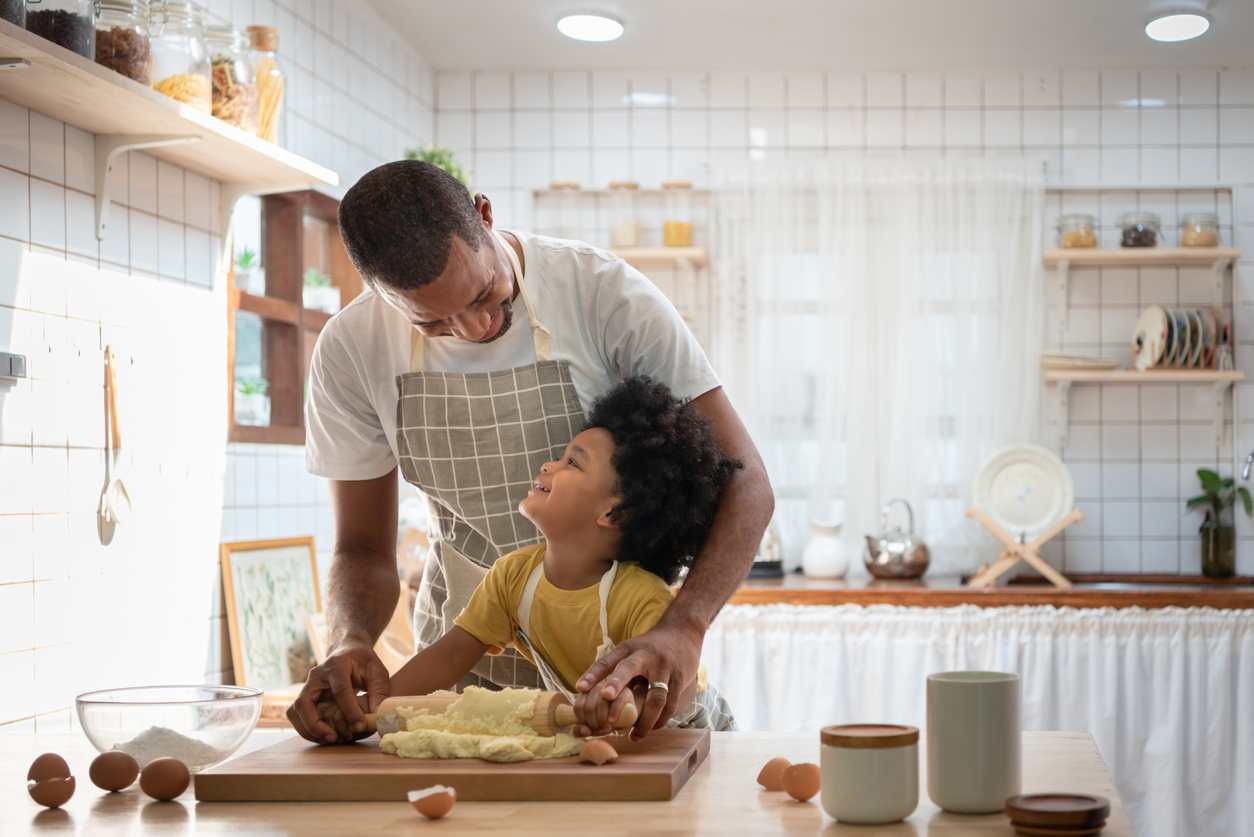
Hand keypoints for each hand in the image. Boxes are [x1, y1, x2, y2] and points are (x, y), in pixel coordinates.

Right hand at [287, 640, 390, 743]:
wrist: (348, 652)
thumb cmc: (363, 661)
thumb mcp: (377, 670)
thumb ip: (379, 690)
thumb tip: (376, 714)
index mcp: (336, 665)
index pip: (339, 689)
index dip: (349, 710)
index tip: (360, 725)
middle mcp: (316, 676)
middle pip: (303, 703)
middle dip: (315, 725)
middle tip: (334, 738)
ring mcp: (307, 687)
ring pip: (295, 711)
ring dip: (308, 730)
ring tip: (330, 740)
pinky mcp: (306, 697)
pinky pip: (298, 716)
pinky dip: (308, 729)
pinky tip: (325, 736)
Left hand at [572, 679, 641, 736]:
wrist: (627, 716)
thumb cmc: (606, 721)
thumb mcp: (592, 727)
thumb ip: (582, 730)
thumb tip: (584, 731)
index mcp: (585, 693)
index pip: (578, 706)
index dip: (582, 720)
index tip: (589, 728)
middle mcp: (597, 687)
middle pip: (589, 707)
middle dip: (594, 723)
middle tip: (600, 730)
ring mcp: (611, 688)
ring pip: (602, 703)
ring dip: (602, 720)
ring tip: (606, 728)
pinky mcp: (626, 691)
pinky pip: (616, 702)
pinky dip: (613, 713)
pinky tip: (612, 721)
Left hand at [575, 620, 702, 741]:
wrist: (682, 632)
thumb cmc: (650, 648)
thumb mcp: (632, 652)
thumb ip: (617, 672)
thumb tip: (595, 699)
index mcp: (628, 649)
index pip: (607, 660)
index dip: (593, 674)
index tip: (580, 688)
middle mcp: (645, 655)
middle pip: (629, 668)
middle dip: (617, 683)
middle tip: (606, 699)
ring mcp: (665, 666)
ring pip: (656, 696)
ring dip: (644, 719)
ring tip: (634, 736)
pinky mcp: (680, 677)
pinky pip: (670, 703)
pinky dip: (660, 719)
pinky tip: (652, 728)